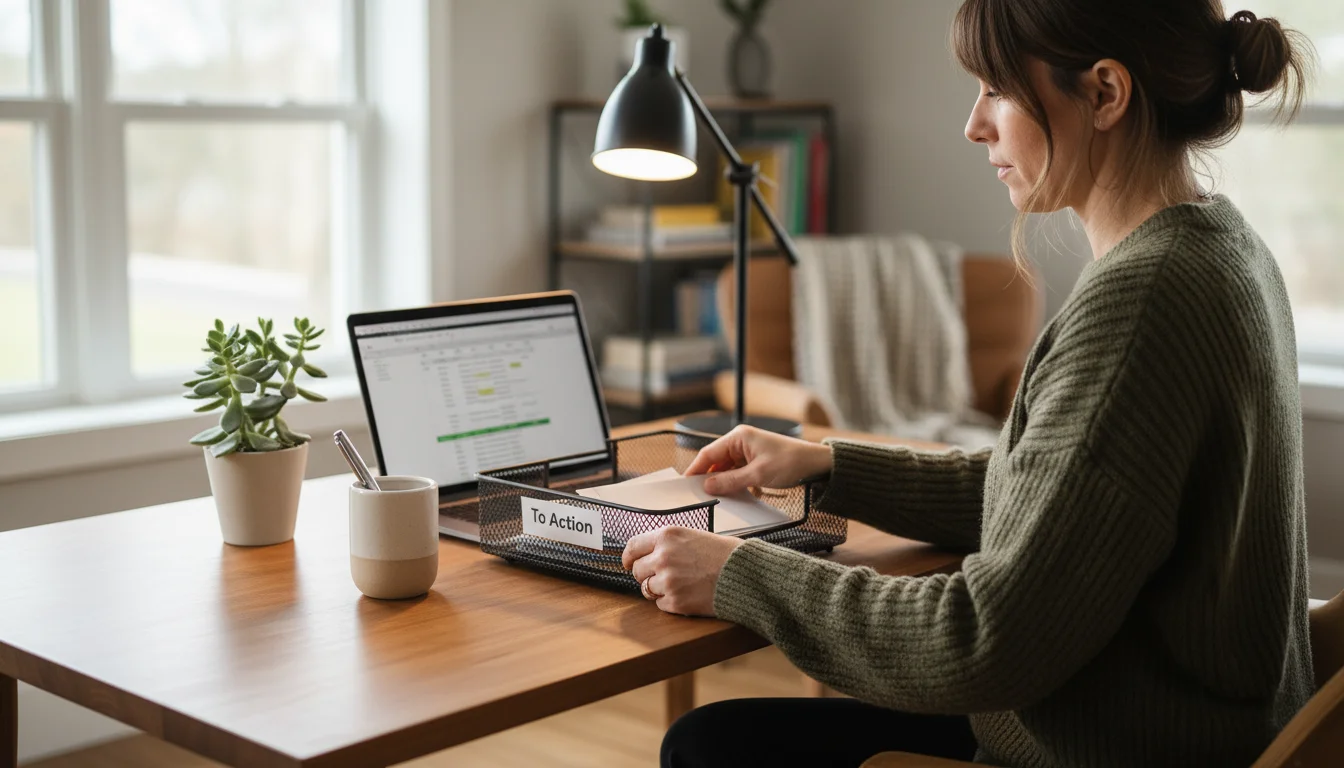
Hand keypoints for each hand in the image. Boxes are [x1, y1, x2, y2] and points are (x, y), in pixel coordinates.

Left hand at [622, 526, 743, 615]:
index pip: (632, 546)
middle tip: (664, 576)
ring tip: (681, 585)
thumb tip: (650, 553)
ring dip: (659, 590)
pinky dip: (671, 603)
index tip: (627, 564)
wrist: (745, 574)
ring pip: (647, 589)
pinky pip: (660, 605)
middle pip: (637, 571)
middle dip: (647, 575)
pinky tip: (688, 594)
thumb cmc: (726, 553)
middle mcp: (663, 557)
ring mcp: (667, 580)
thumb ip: (670, 543)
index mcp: (667, 535)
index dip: (628, 557)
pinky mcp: (675, 601)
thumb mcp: (694, 535)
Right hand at [684, 425, 832, 494]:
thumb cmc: (792, 462)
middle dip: (709, 478)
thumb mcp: (758, 475)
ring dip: (723, 482)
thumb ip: (730, 481)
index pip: (708, 453)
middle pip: (715, 461)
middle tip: (700, 495)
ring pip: (726, 468)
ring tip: (719, 496)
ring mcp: (748, 451)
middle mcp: (741, 441)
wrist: (818, 464)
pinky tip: (735, 494)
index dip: (695, 470)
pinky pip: (737, 472)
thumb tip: (707, 486)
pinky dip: (734, 483)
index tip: (686, 485)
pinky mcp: (755, 460)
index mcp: (738, 437)